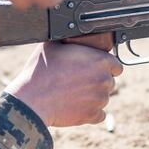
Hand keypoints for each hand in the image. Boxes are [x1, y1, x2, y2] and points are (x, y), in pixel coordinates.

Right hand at [6, 34, 122, 126]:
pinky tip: (76, 106)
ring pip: (103, 97)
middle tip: (78, 79)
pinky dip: (90, 112)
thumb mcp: (52, 45)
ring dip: (92, 96)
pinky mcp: (92, 116)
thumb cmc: (41, 70)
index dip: (105, 66)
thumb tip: (66, 32)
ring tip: (73, 92)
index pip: (116, 65)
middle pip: (109, 81)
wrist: (32, 99)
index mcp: (101, 61)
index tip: (93, 67)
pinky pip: (99, 114)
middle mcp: (105, 80)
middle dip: (97, 80)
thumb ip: (67, 39)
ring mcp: (100, 99)